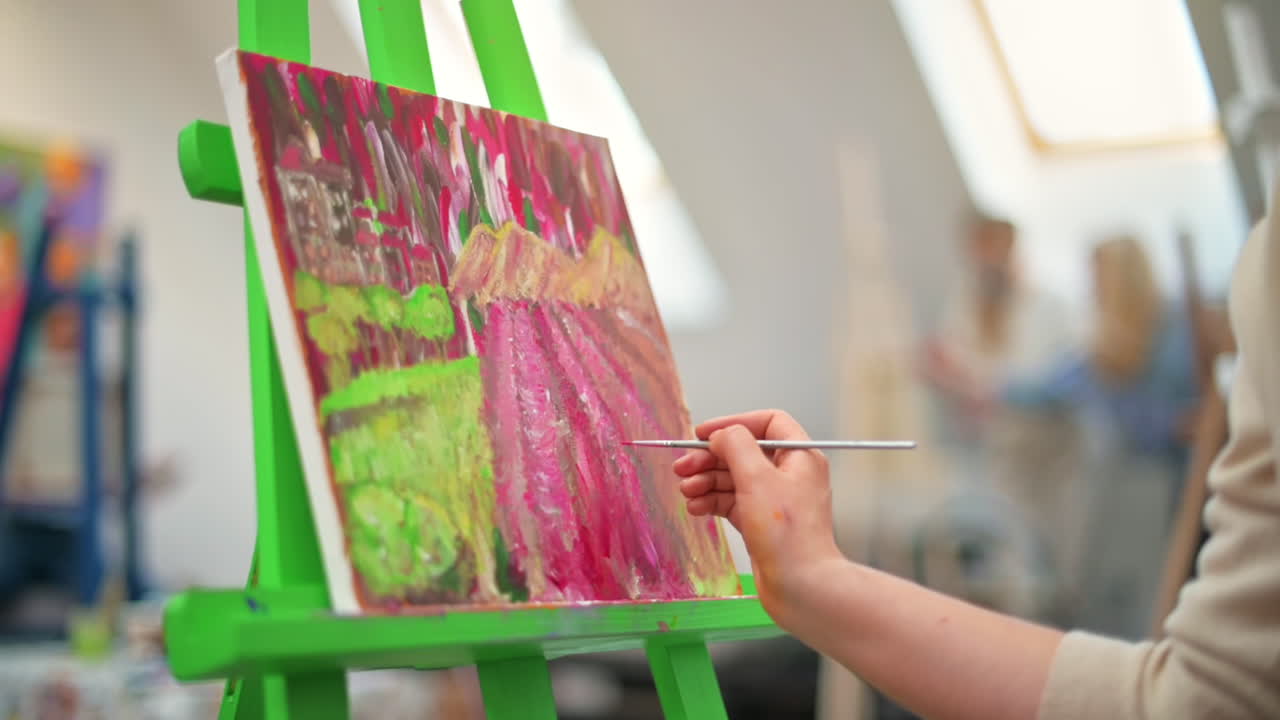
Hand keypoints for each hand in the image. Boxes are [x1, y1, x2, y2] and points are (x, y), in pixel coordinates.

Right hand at [673, 409, 845, 624]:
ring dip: (706, 480)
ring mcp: (774, 500)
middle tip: (682, 467)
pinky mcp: (761, 522)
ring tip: (686, 491)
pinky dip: (712, 501)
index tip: (703, 434)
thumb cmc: (787, 534)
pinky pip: (732, 502)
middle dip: (711, 458)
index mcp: (800, 456)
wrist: (801, 586)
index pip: (768, 423)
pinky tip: (695, 507)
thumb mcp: (757, 478)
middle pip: (744, 452)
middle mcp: (789, 474)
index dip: (734, 424)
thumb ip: (736, 446)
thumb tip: (720, 435)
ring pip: (734, 478)